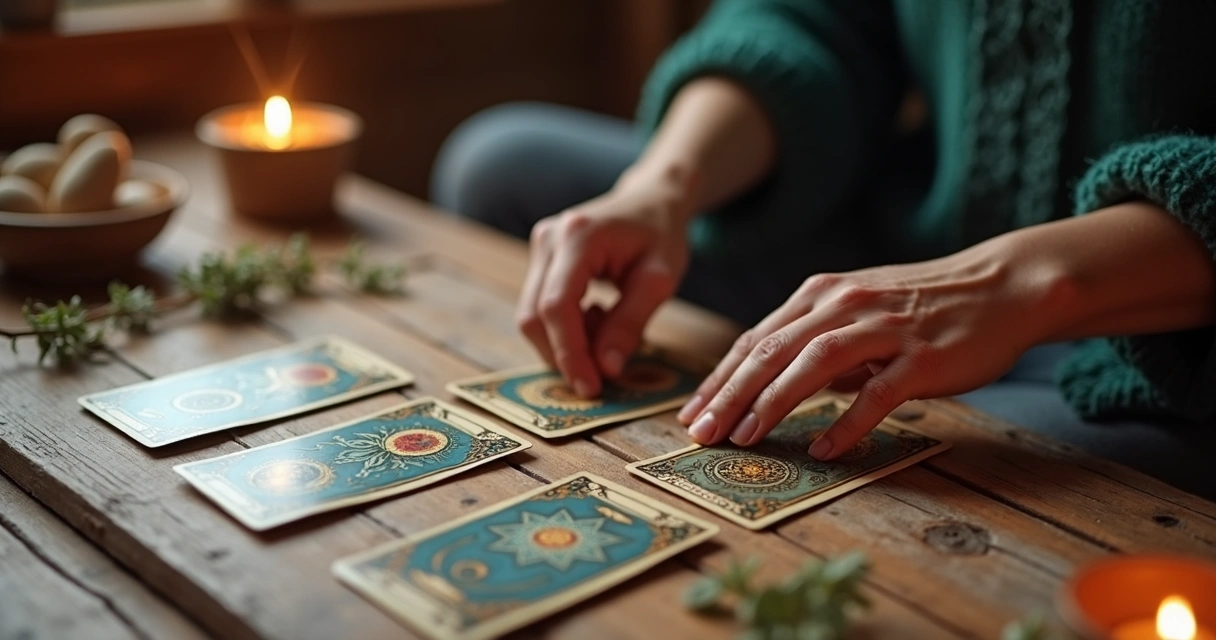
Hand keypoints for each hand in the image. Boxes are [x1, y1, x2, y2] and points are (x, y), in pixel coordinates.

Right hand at [517, 166, 695, 396]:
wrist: (652, 200)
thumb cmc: (661, 235)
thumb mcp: (659, 281)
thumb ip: (630, 324)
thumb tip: (605, 369)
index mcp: (578, 237)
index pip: (556, 306)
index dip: (569, 353)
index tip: (590, 388)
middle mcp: (549, 238)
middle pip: (534, 315)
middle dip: (563, 356)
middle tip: (599, 379)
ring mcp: (539, 246)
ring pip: (531, 315)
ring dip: (564, 344)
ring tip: (606, 337)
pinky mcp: (540, 259)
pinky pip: (540, 306)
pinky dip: (565, 329)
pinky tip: (598, 320)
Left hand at [677, 239, 1064, 458]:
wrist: (1002, 286)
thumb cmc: (923, 306)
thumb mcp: (857, 311)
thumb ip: (815, 341)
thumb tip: (773, 385)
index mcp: (821, 294)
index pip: (756, 340)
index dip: (720, 379)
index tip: (692, 414)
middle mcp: (843, 304)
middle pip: (772, 351)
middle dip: (730, 394)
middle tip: (701, 434)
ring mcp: (883, 328)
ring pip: (813, 364)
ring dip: (773, 402)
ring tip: (746, 439)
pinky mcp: (921, 356)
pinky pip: (877, 393)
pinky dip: (847, 422)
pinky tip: (824, 450)